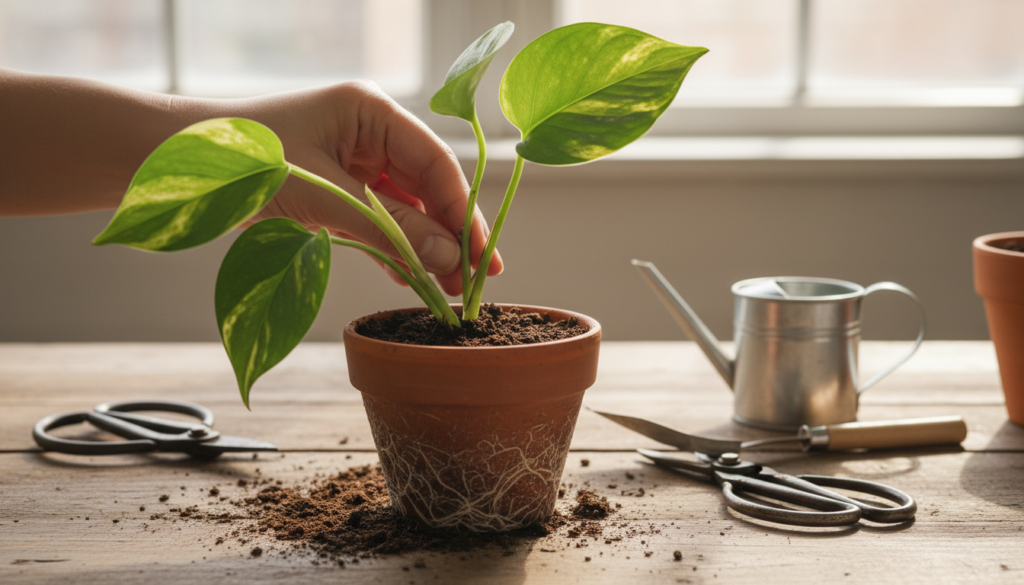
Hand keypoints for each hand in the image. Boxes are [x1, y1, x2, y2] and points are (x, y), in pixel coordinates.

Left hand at [228, 81, 501, 296]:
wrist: (181, 169)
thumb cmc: (244, 162)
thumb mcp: (322, 197)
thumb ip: (387, 228)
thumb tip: (447, 258)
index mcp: (370, 111)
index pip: (434, 162)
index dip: (462, 210)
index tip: (480, 254)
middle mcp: (370, 132)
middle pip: (428, 186)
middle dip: (450, 234)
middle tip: (477, 278)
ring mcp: (355, 161)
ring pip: (407, 208)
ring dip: (426, 248)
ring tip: (449, 289)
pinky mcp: (340, 189)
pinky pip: (380, 221)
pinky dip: (395, 249)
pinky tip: (412, 278)